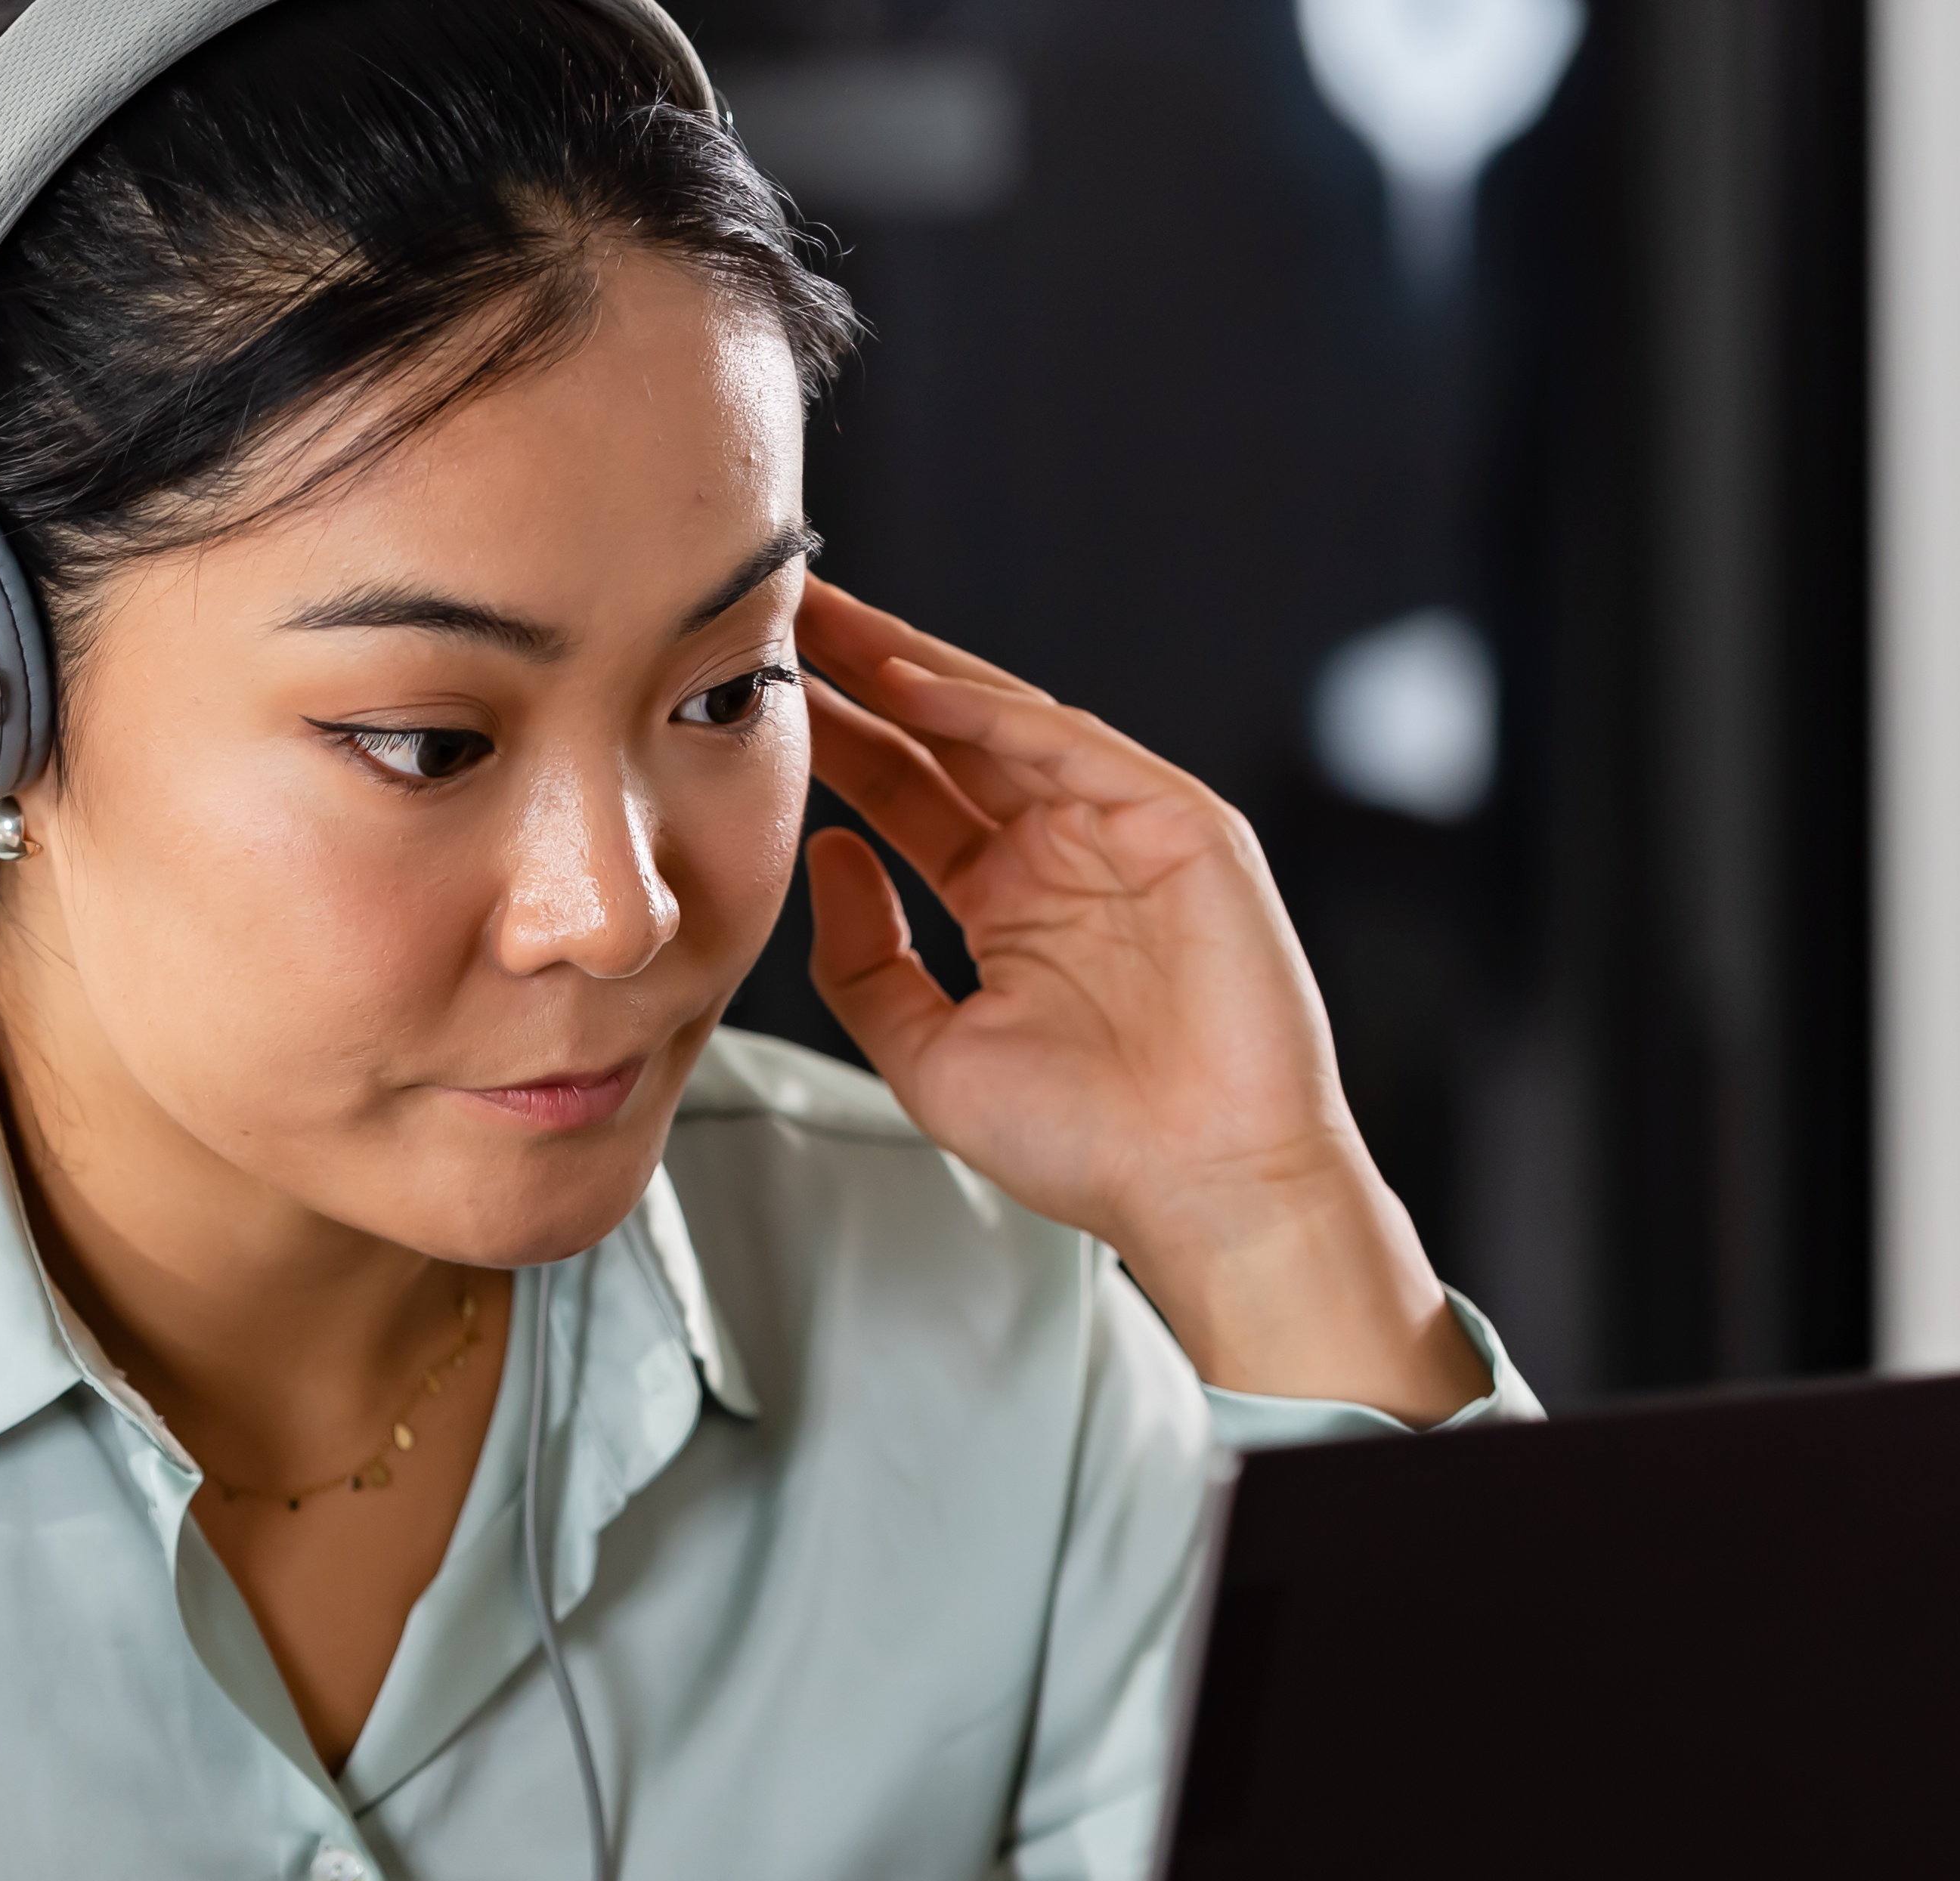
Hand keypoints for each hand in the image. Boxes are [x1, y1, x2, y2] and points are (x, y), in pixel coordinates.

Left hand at [796, 577, 1487, 1422]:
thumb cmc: (1087, 1144)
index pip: (907, 794)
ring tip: (830, 620)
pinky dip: (995, 713)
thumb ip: (865, 962)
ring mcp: (1125, 832)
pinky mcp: (1183, 827)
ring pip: (1006, 723)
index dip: (836, 739)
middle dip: (865, 672)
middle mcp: (1064, 853)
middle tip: (779, 611)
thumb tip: (828, 853)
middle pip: (948, 737)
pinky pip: (1076, 749)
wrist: (1201, 1190)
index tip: (758, 698)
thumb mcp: (928, 1053)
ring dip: (915, 667)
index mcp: (1009, 902)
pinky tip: (915, 684)